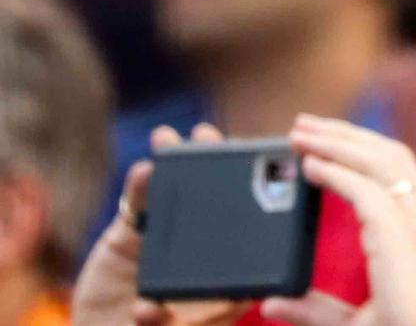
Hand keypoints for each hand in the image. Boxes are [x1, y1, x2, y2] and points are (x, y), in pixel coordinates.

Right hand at [73, 125, 247, 325]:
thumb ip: (200, 319)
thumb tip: (199, 304)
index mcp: (223, 264)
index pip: (246, 222)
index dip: (253, 188)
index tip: (259, 161)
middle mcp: (198, 243)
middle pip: (210, 195)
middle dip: (209, 162)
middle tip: (207, 135)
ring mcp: (163, 237)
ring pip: (172, 191)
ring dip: (171, 162)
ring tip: (169, 138)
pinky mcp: (128, 238)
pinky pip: (136, 206)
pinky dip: (140, 187)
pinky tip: (144, 170)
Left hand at [261, 116, 415, 325]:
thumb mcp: (354, 324)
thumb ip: (316, 310)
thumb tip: (271, 302)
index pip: (401, 175)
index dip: (364, 153)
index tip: (327, 145)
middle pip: (393, 156)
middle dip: (347, 136)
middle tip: (304, 125)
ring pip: (383, 162)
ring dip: (339, 143)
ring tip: (300, 133)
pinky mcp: (405, 239)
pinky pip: (367, 192)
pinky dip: (336, 173)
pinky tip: (309, 166)